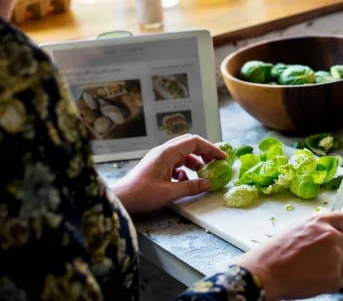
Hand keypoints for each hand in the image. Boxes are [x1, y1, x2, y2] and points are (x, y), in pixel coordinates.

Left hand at [112, 134, 226, 213]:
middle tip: (216, 164)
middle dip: (205, 153)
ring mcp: (160, 158)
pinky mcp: (157, 166)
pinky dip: (185, 170)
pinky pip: (176, 163)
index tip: (222, 157)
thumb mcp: (168, 192)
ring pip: (184, 155)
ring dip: (195, 163)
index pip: (194, 142)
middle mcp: (163, 152)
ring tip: (203, 175)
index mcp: (166, 153)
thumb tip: (208, 184)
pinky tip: (185, 182)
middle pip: (190, 145)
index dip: (210, 148)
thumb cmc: (140, 194)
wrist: (120, 199)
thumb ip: (190, 187)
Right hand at [236, 211, 342, 299]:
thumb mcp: (298, 229)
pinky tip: (310, 281)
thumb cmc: (275, 252)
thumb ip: (318, 229)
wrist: (265, 272)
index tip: (342, 238)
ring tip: (311, 272)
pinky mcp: (334, 277)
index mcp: (321, 221)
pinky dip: (326, 285)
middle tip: (322, 262)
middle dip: (341, 255)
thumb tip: (332, 234)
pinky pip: (337, 282)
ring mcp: (335, 256)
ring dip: (333, 271)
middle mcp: (332, 236)